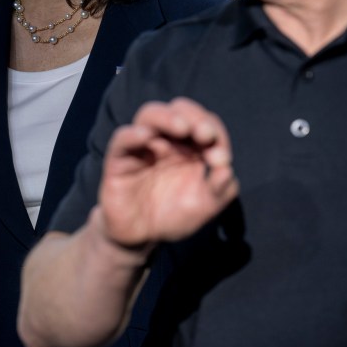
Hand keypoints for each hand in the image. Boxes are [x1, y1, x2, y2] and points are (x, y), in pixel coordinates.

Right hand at [98, 98, 238, 248]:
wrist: (141, 236)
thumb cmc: (174, 215)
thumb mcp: (205, 206)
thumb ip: (221, 189)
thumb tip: (227, 169)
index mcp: (191, 146)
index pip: (205, 123)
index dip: (217, 133)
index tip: (222, 158)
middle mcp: (167, 140)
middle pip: (179, 110)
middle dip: (195, 117)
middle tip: (206, 135)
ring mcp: (142, 146)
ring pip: (149, 115)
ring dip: (168, 117)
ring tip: (182, 128)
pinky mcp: (119, 160)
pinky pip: (122, 139)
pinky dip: (133, 134)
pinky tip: (146, 137)